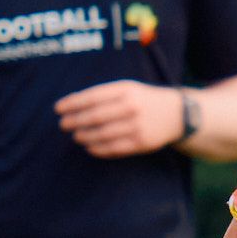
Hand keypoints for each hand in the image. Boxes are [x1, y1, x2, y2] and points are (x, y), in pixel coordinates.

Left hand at [57, 81, 185, 156]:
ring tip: (76, 136)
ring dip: (84, 136)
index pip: (92, 97)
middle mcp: (131, 107)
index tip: (58, 109)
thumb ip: (102, 94)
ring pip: (102, 134)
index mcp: (125, 90)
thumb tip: (71, 104)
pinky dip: (98, 149)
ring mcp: (137, 126)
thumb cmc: (143, 100)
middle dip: (74, 121)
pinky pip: (113, 148)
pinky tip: (89, 147)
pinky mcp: (141, 143)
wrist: (177, 114)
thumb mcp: (127, 88)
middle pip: (94, 117)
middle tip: (63, 125)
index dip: (72, 104)